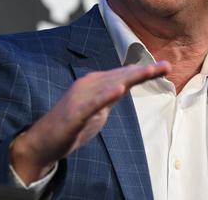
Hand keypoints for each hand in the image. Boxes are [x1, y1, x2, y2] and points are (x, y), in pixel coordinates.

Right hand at [10, 61, 170, 183]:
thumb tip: (125, 85)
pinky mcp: (75, 113)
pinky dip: (106, 95)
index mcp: (96, 84)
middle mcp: (89, 85)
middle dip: (144, 70)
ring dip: (130, 77)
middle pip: (122, 76)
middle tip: (166, 65)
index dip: (145, 70)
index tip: (166, 66)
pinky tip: (119, 89)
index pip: (125, 74)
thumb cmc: (71, 125)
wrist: (41, 142)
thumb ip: (111, 97)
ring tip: (149, 70)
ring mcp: (81, 98)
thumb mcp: (98, 109)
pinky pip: (93, 103)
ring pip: (110, 84)